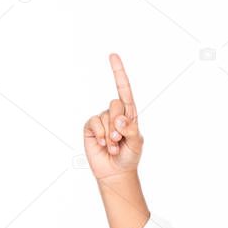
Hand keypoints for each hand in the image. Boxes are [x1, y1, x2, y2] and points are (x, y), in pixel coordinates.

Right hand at [83, 53, 143, 183]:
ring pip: (105, 117)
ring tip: (113, 147)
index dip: (118, 73)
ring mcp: (102, 120)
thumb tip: (121, 119)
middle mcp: (115, 114)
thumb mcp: (136, 143)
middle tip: (120, 140)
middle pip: (115, 104)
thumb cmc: (129, 156)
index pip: (124, 90)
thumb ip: (131, 129)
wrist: (115, 172)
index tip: (113, 56)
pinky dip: (100, 135)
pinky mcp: (91, 127)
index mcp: (129, 114)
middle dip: (118, 124)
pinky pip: (94, 123)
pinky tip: (102, 144)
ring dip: (110, 135)